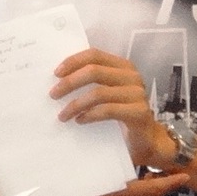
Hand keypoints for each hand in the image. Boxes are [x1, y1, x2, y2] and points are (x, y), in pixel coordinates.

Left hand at [52, 48, 167, 164]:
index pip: (94, 55)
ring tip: (62, 115)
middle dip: (70, 83)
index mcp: (123, 67)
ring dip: (75, 104)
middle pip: (94, 71)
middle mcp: (132, 76)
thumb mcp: (105, 95)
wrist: (144, 140)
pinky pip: (107, 110)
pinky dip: (89, 115)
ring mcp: (137, 94)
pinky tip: (79, 121)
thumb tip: (58, 81)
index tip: (55, 74)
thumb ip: (90, 84)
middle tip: (53, 95)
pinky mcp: (138, 112)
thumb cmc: (119, 116)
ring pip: (99, 93)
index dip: (73, 62)